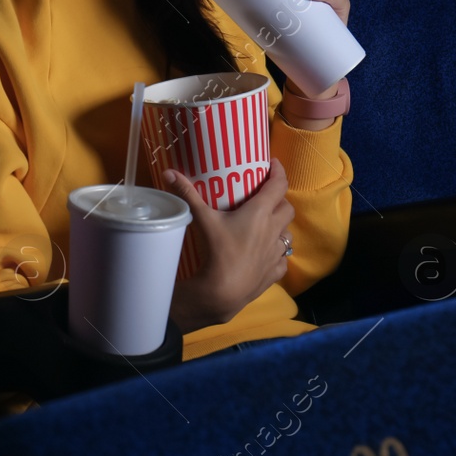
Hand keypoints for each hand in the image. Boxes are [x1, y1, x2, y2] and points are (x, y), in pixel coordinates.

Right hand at [161, 158, 295, 332]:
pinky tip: (265, 254)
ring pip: (287, 233)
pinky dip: (277, 253)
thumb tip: (168, 172)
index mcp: (260, 213)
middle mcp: (274, 230)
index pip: (278, 185)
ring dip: (280, 226)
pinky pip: (282, 258)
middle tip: (265, 196)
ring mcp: (276, 253)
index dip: (279, 171)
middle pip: (287, 208)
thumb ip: (187, 194)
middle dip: (279, 200)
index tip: (273, 164)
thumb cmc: (215, 251)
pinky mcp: (274, 272)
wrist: (223, 291)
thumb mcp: (201, 219)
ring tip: (266, 225)